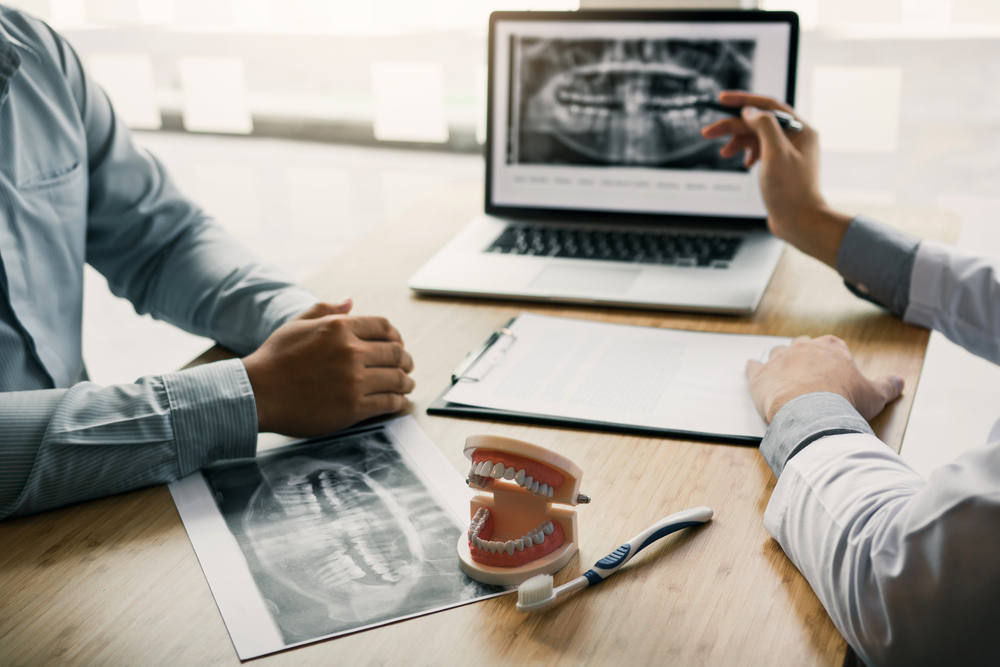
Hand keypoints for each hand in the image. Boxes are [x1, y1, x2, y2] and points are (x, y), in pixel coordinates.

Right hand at [242, 299, 415, 436]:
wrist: (257, 394)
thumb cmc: (274, 359)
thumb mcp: (297, 324)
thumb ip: (326, 310)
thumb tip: (350, 300)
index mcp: (340, 327)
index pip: (384, 327)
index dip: (396, 336)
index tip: (398, 344)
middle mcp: (351, 351)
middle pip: (396, 353)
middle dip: (406, 360)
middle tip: (408, 367)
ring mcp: (354, 380)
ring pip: (397, 379)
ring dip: (407, 382)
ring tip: (407, 385)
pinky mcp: (354, 407)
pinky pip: (389, 403)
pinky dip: (399, 403)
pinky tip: (399, 403)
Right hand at [701, 92, 852, 268]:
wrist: (800, 222)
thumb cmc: (792, 191)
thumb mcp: (775, 152)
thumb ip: (763, 126)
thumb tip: (750, 111)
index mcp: (800, 130)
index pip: (769, 106)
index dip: (744, 100)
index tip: (722, 99)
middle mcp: (796, 138)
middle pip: (759, 123)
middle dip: (733, 126)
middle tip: (709, 132)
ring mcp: (788, 153)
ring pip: (757, 138)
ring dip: (737, 142)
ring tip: (724, 153)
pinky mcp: (780, 167)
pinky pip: (759, 152)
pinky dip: (747, 154)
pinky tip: (743, 163)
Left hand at [746, 335, 903, 423]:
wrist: (812, 414)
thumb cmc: (843, 402)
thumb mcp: (874, 395)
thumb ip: (887, 385)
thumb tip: (899, 381)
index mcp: (831, 348)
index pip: (832, 344)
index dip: (832, 356)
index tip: (832, 368)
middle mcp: (803, 347)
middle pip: (802, 344)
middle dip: (805, 355)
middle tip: (808, 370)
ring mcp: (779, 359)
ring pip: (777, 352)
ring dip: (780, 361)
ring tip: (782, 372)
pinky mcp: (760, 375)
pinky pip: (754, 367)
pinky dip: (754, 369)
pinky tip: (753, 369)